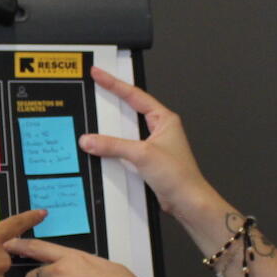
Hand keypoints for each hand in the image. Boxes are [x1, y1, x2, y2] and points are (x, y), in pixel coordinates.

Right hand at [81, 68, 216, 219]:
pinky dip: (113, 147)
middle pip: (129, 110)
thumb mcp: (143, 154)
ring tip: (94, 117)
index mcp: (164, 119)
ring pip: (126, 131)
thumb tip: (90, 140)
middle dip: (111, 101)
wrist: (187, 202)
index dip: (114, 83)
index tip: (98, 74)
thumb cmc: (180, 176)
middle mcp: (159, 129)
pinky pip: (125, 148)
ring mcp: (152, 145)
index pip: (134, 95)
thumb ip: (113, 145)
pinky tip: (102, 148)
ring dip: (111, 129)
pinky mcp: (146, 161)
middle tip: (94, 88)